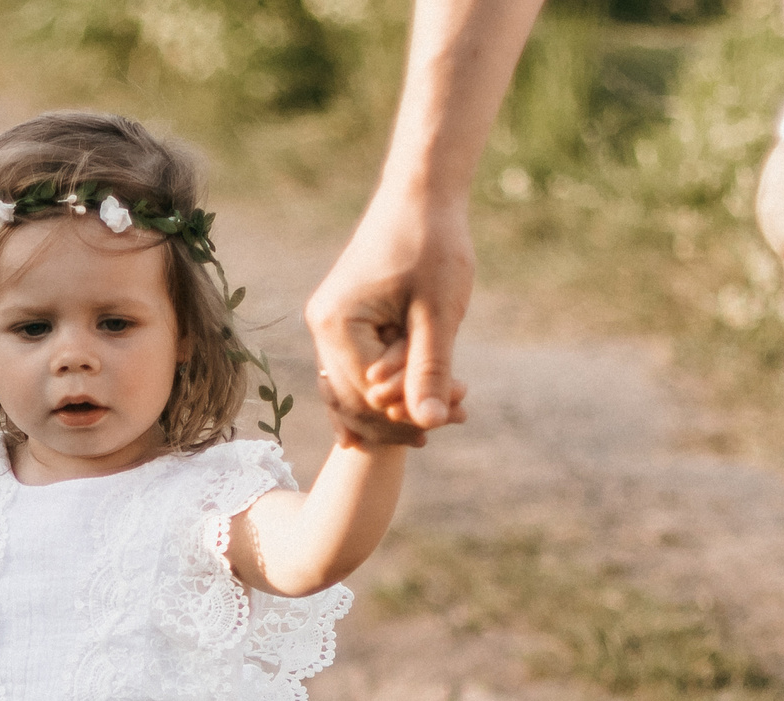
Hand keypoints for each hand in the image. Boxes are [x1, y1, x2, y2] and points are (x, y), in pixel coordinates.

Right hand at [307, 188, 476, 444]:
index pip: (369, 396)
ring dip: (401, 403)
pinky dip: (391, 385)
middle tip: (460, 416)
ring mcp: (329, 324)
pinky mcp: (344, 320)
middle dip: (406, 414)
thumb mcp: (438, 312)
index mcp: (337, 325)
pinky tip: (421, 402)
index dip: (412, 411)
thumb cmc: (432, 244)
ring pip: (358, 387)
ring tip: (452, 412)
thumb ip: (430, 369)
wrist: (420, 193)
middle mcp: (322, 327)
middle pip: (357, 399)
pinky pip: (360, 368)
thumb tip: (427, 424)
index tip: (462, 410)